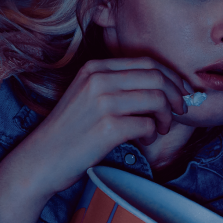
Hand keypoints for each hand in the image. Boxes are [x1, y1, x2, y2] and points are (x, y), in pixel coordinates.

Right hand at [0, 58, 189, 222]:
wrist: (41, 159)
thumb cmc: (69, 132)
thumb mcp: (87, 95)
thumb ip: (117, 85)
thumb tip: (163, 86)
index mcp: (95, 68)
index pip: (147, 62)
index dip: (171, 77)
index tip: (181, 92)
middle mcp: (98, 79)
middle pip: (157, 77)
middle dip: (176, 95)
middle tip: (180, 111)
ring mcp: (103, 102)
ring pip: (157, 99)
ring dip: (165, 117)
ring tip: (160, 128)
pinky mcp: (108, 127)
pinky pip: (147, 125)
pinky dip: (151, 133)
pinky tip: (144, 140)